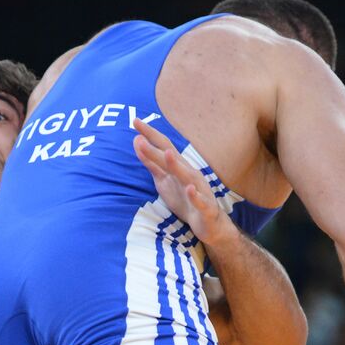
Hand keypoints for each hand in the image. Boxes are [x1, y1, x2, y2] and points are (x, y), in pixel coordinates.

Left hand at [132, 117, 235, 246]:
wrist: (209, 224)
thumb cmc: (185, 199)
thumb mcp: (163, 180)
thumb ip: (151, 163)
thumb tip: (137, 142)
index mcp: (178, 167)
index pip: (163, 146)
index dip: (150, 134)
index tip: (134, 121)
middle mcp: (189, 174)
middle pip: (172, 158)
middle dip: (156, 147)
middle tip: (140, 136)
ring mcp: (198, 189)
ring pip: (187, 175)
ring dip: (177, 165)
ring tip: (167, 154)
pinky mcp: (205, 207)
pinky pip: (200, 200)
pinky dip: (195, 195)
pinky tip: (189, 189)